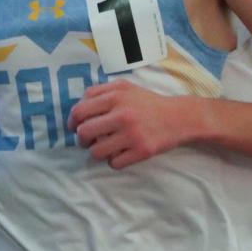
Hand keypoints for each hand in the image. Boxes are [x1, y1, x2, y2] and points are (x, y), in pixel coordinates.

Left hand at [66, 80, 188, 169]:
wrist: (178, 117)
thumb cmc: (146, 103)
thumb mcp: (124, 87)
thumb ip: (99, 92)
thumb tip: (77, 110)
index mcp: (115, 96)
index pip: (79, 111)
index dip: (72, 122)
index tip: (75, 127)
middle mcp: (122, 114)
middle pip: (84, 133)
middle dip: (82, 140)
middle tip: (88, 140)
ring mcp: (132, 134)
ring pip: (96, 152)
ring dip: (97, 152)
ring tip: (105, 147)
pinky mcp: (142, 151)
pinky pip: (114, 163)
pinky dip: (114, 160)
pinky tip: (121, 153)